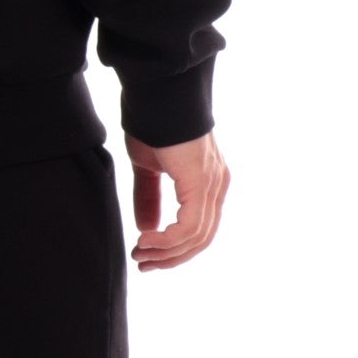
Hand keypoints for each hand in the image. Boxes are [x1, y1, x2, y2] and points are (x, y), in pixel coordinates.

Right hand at [124, 130, 229, 270]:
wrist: (159, 94)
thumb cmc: (152, 123)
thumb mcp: (148, 167)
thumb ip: (149, 198)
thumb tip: (146, 229)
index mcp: (210, 182)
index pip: (200, 229)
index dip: (175, 249)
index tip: (146, 255)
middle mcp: (218, 185)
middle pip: (202, 239)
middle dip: (170, 258)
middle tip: (142, 264)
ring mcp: (213, 184)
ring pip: (196, 237)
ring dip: (165, 252)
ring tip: (139, 253)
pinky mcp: (201, 183)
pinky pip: (189, 226)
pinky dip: (167, 239)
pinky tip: (145, 238)